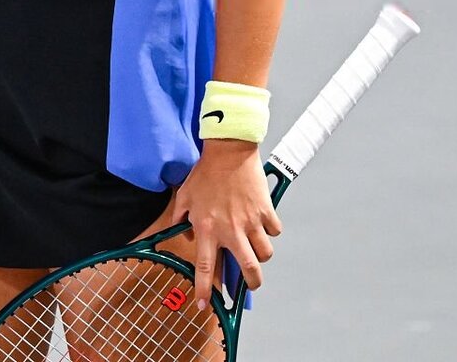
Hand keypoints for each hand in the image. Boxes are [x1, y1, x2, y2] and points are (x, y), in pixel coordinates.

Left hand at [171, 139, 281, 304]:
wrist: (228, 150)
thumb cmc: (206, 172)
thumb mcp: (185, 196)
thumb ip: (182, 219)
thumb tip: (187, 234)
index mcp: (208, 229)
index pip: (206, 268)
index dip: (205, 291)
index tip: (204, 305)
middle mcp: (231, 230)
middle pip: (248, 271)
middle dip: (251, 285)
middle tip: (250, 285)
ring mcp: (251, 221)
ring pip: (264, 254)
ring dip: (261, 255)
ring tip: (255, 248)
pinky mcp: (266, 211)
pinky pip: (274, 231)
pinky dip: (270, 231)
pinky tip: (263, 222)